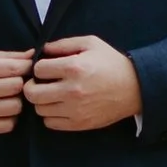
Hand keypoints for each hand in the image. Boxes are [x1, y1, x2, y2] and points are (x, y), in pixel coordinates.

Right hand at [0, 49, 35, 134]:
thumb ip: (8, 57)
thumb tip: (33, 55)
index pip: (16, 68)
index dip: (27, 68)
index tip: (27, 69)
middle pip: (18, 87)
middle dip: (21, 84)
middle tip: (16, 83)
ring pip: (16, 107)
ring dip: (16, 101)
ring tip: (8, 97)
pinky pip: (8, 124)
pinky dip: (10, 117)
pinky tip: (2, 109)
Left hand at [26, 36, 142, 132]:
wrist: (135, 88)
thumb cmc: (111, 63)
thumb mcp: (90, 43)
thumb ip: (63, 44)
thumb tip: (42, 49)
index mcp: (74, 67)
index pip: (38, 70)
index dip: (38, 67)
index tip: (45, 68)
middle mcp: (72, 90)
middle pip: (32, 93)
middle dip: (31, 86)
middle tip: (38, 83)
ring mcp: (75, 110)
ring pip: (40, 109)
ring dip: (41, 101)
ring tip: (51, 94)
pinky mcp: (79, 124)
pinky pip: (50, 123)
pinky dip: (50, 115)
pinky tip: (58, 106)